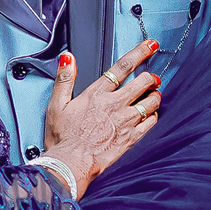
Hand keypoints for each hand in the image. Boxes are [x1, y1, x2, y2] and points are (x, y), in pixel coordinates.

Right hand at [42, 40, 161, 196]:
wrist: (71, 163)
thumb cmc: (63, 138)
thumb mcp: (56, 105)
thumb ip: (64, 79)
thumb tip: (68, 58)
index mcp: (97, 94)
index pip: (122, 67)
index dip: (139, 53)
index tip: (150, 45)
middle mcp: (115, 105)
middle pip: (143, 82)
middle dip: (151, 77)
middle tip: (152, 77)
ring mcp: (125, 121)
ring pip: (151, 102)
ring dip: (154, 96)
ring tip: (153, 95)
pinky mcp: (131, 138)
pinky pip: (151, 122)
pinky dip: (154, 116)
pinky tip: (151, 116)